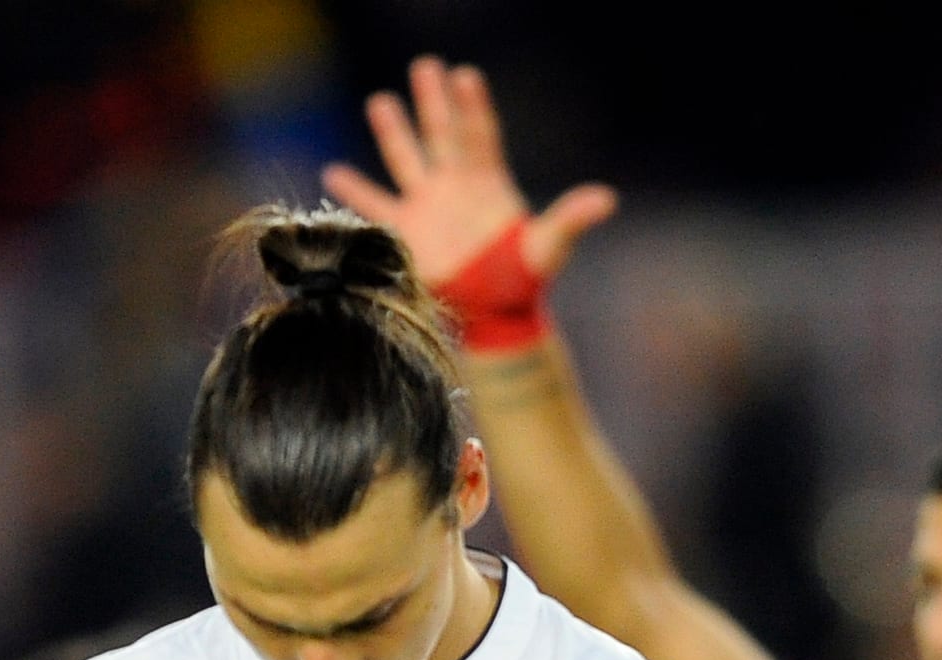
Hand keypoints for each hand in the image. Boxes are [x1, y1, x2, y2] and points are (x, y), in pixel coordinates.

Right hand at [322, 57, 617, 289]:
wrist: (496, 312)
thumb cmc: (524, 277)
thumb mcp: (549, 245)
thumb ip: (571, 218)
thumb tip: (607, 199)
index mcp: (488, 184)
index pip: (480, 136)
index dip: (473, 108)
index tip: (465, 76)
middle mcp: (455, 186)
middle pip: (442, 135)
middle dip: (433, 103)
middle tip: (425, 66)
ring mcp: (428, 206)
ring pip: (407, 161)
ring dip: (394, 132)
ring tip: (382, 101)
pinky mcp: (406, 232)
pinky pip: (376, 208)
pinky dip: (355, 192)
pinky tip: (333, 173)